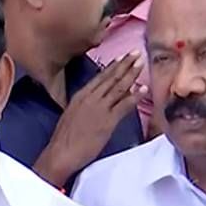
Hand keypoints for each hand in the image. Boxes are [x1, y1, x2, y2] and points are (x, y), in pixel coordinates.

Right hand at [34, 52, 141, 187]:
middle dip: (125, 64)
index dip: (113, 66)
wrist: (61, 153)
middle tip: (136, 53)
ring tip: (141, 64)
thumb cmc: (64, 139)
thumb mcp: (72, 115)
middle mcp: (90, 98)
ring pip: (118, 87)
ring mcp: (99, 108)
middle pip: (111, 78)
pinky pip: (124, 105)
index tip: (122, 57)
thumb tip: (95, 103)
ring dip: (131, 74)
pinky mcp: (107, 121)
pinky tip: (143, 89)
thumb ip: (84, 106)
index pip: (100, 77)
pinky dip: (135, 96)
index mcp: (81, 96)